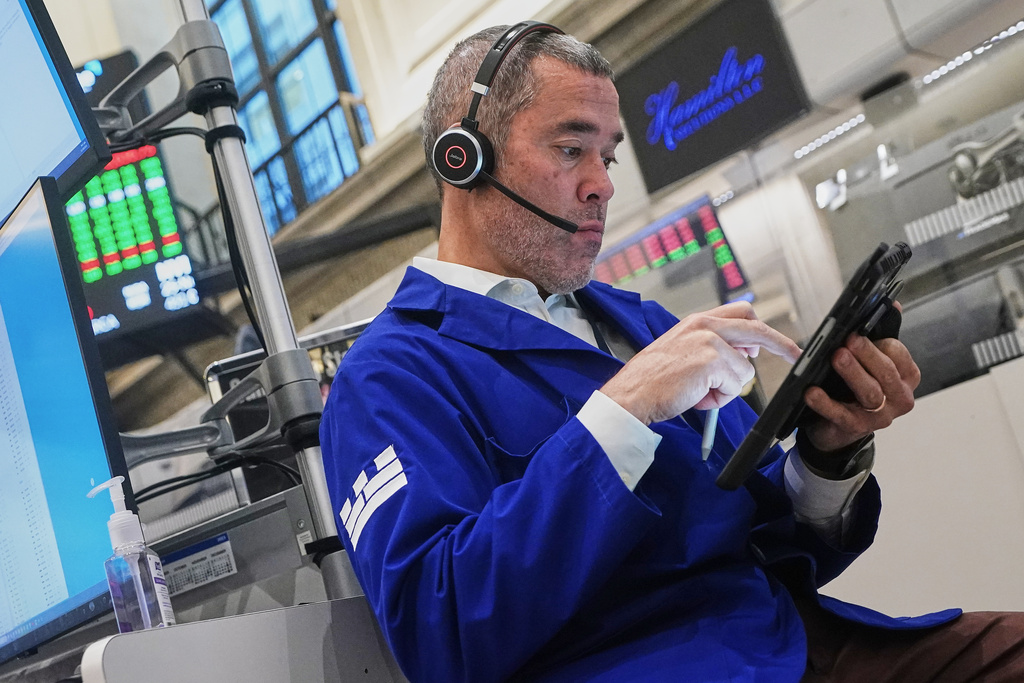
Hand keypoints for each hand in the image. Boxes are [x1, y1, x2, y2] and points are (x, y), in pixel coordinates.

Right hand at [601, 301, 800, 424]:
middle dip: (781, 343)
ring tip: (700, 392)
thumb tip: (744, 357)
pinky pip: (734, 385)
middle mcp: (704, 325)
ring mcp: (709, 341)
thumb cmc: (654, 380)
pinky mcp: (711, 361)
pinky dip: (720, 397)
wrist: (632, 394)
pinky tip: (697, 396)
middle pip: (756, 328)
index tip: (779, 342)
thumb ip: (713, 348)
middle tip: (795, 355)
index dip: (761, 330)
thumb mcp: (684, 352)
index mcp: (697, 322)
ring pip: (744, 369)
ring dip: (728, 387)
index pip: (741, 313)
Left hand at [802, 332, 919, 452]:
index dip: (881, 344)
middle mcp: (899, 397)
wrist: (838, 429)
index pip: (898, 355)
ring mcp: (879, 416)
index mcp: (906, 377)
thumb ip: (879, 336)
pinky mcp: (855, 429)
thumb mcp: (869, 363)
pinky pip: (840, 414)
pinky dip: (825, 402)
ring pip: (869, 392)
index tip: (860, 332)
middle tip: (849, 340)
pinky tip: (811, 392)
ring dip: (852, 373)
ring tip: (836, 357)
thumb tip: (893, 304)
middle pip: (885, 373)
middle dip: (867, 354)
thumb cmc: (855, 388)